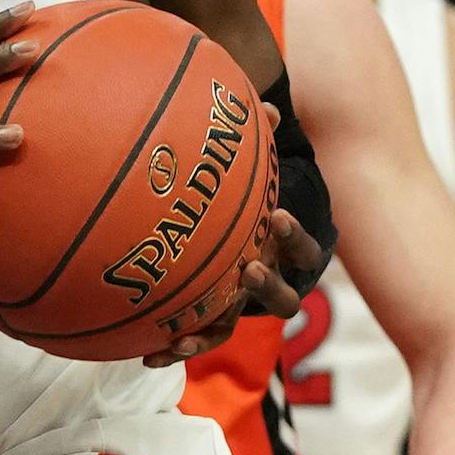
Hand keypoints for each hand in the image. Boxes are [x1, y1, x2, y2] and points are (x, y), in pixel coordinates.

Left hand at [143, 97, 326, 366]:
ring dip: (213, 330)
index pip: (306, 250)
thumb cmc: (246, 196)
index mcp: (283, 248)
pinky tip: (147, 352)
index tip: (279, 214)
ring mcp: (240, 304)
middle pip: (282, 298)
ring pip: (236, 325)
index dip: (296, 236)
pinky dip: (177, 345)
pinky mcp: (212, 318)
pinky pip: (198, 336)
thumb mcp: (252, 172)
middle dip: (267, 284)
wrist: (237, 232)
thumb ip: (258, 141)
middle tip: (247, 265)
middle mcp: (267, 279)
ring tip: (186, 333)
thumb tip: (263, 103)